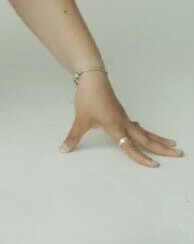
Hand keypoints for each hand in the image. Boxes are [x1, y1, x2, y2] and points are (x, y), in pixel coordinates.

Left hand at [59, 70, 183, 166]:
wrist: (92, 78)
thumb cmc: (88, 98)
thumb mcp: (80, 119)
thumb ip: (73, 136)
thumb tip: (63, 150)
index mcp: (116, 127)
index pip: (131, 147)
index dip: (142, 158)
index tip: (155, 166)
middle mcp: (124, 123)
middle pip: (147, 139)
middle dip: (162, 148)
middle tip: (180, 154)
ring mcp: (124, 117)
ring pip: (145, 131)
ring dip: (158, 139)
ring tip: (172, 144)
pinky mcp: (121, 113)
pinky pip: (137, 125)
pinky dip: (145, 131)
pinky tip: (144, 132)